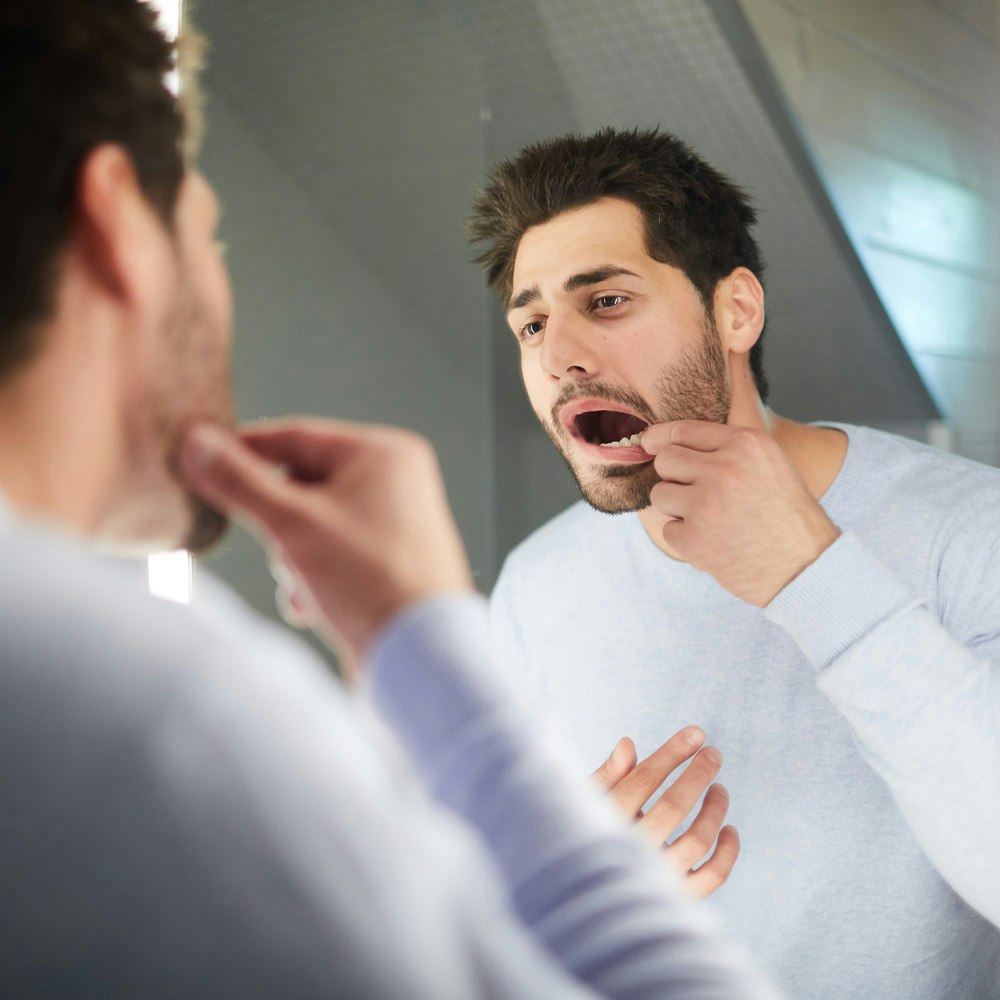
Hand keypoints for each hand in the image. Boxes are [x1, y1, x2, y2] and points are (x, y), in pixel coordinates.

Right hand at [180, 418, 473, 671]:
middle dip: (278, 526)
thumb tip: (197, 443)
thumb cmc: (371, 581)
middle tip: (280, 551)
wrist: (419, 655)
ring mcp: (395, 522)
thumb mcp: (292, 525)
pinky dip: (313, 578)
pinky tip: (312, 606)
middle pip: (302, 485)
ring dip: (292, 559)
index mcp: (384, 454)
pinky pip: (333, 555)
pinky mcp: (389, 561)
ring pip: (312, 525)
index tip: (201, 463)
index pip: (296, 436)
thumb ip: (240, 482)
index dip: (244, 452)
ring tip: (305, 585)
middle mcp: (396, 481)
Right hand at [592, 728, 739, 898]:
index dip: (673, 752)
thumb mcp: (585, 803)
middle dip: (699, 774)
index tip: (696, 733)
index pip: (644, 779)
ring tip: (720, 790)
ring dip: (715, 810)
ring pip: (698, 840)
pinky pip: (712, 876)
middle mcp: (632, 850)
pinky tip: (730, 830)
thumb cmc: (584, 835)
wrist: (583, 895)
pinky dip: (728, 853)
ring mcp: (656, 877)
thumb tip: (628, 744)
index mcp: (606, 822)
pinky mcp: (677, 898)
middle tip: (714, 754)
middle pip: (674, 806)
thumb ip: (607, 776)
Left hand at [640, 421, 840, 605]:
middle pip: (665, 460)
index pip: (683, 430)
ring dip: (677, 508)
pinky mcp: (694, 538)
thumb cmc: (787, 516)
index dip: (659, 437)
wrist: (805, 567)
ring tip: (710, 519)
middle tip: (695, 492)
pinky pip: (668, 530)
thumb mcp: (770, 464)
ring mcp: (706, 504)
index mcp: (746, 444)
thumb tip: (671, 443)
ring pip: (660, 494)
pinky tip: (714, 542)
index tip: (649, 443)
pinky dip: (686, 539)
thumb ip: (728, 449)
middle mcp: (724, 469)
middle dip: (673, 475)